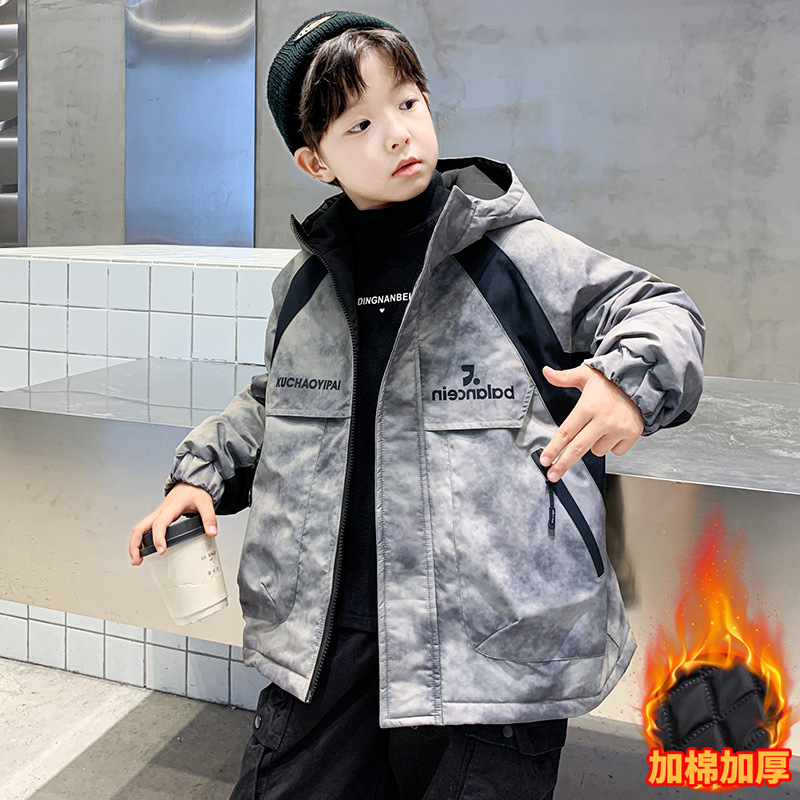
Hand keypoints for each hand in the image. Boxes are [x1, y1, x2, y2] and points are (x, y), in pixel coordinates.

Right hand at [129, 482, 217, 565]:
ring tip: (136, 560)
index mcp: (171, 508)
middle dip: (135, 545)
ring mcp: (157, 514)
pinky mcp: (158, 517)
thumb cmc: (195, 491)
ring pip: (139, 528)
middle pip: (140, 527)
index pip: (160, 523)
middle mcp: (160, 512)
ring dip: (134, 544)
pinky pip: (144, 528)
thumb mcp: (205, 503)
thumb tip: (212, 533)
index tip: (161, 550)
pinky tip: (143, 550)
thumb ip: (209, 518)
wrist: (191, 482)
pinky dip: (140, 540)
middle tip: (137, 560)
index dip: (158, 537)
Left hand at [538, 364, 643, 481]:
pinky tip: (614, 431)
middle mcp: (603, 420)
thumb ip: (564, 377)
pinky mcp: (632, 435)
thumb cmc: (610, 381)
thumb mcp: (585, 374)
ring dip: (594, 444)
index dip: (554, 448)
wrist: (640, 381)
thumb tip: (546, 372)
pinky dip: (612, 445)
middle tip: (553, 475)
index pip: (566, 432)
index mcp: (588, 406)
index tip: (545, 460)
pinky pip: (615, 451)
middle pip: (578, 449)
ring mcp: (618, 429)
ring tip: (600, 426)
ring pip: (597, 451)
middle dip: (563, 464)